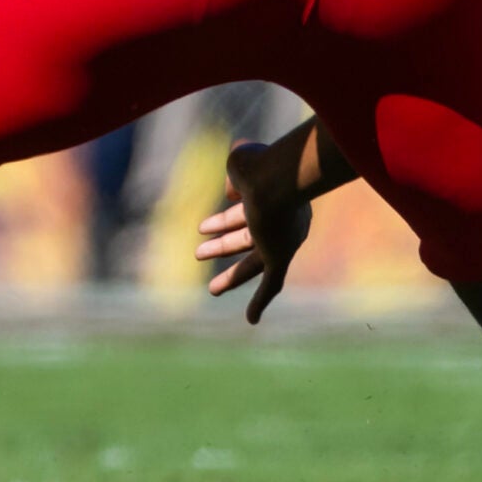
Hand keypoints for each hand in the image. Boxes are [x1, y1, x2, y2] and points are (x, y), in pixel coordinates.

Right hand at [195, 141, 313, 324]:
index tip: (203, 225)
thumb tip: (232, 191)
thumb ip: (235, 175)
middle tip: (199, 252)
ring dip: (231, 277)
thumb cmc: (260, 167)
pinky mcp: (281, 257)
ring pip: (254, 264)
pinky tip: (252, 319)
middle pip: (247, 238)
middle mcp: (281, 221)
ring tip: (212, 291)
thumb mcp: (241, 163)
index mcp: (272, 196)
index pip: (245, 209)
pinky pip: (272, 284)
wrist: (278, 179)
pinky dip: (260, 301)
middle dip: (222, 245)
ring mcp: (282, 240)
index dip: (224, 217)